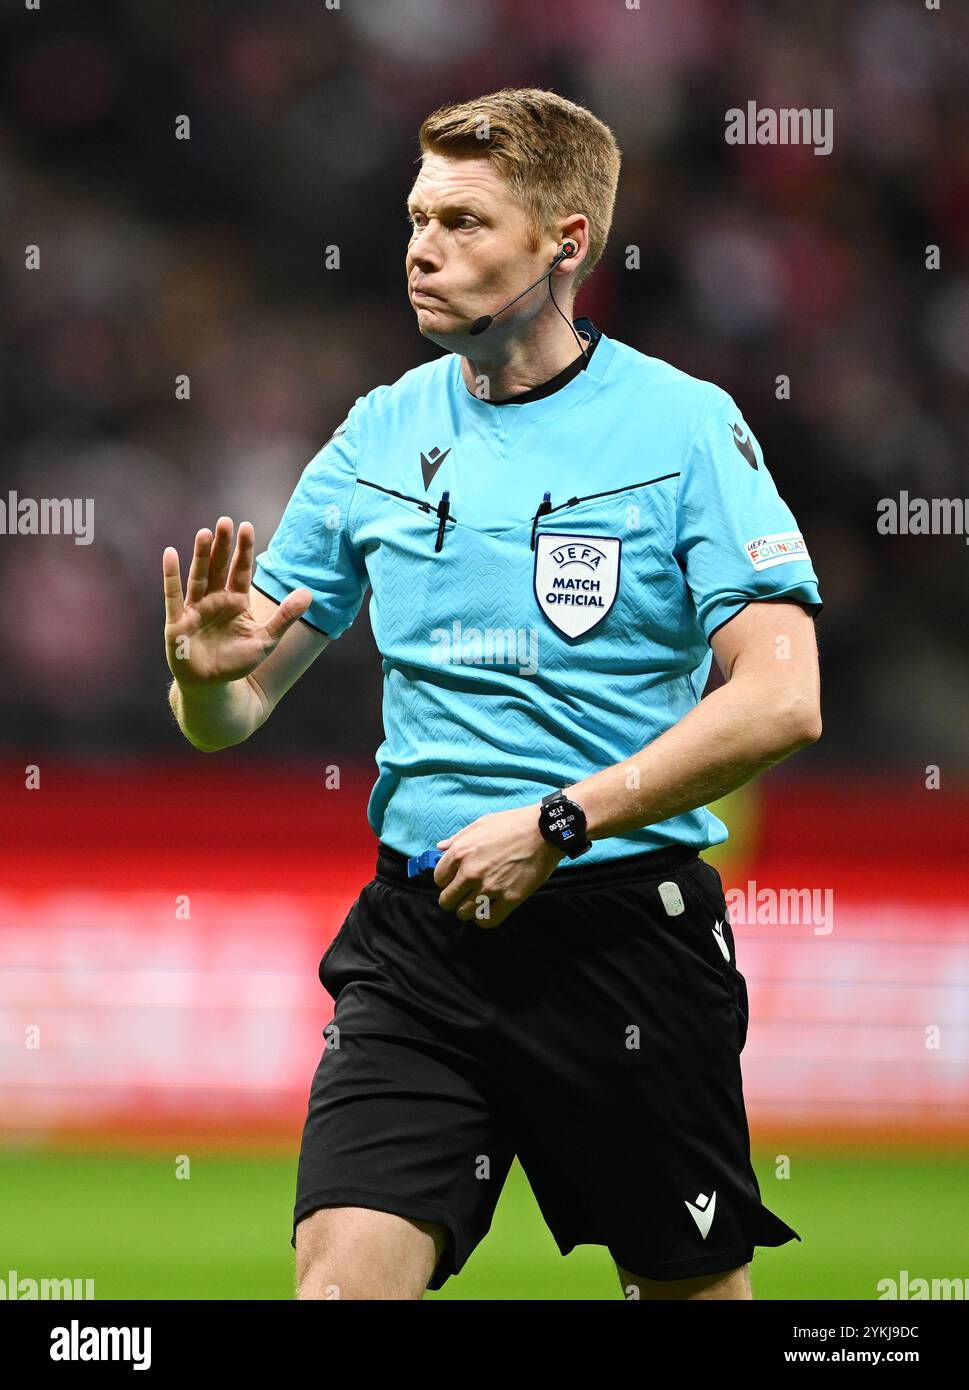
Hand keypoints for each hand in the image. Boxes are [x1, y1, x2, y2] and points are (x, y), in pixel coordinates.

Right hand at [163, 517, 311, 685]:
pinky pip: (173, 595)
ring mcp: (195, 609)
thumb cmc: (238, 662)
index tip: (246, 526)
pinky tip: (170, 553)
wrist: (213, 686)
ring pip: (199, 577)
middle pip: (219, 567)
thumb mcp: (266, 639)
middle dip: (222, 545)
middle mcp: (215, 600)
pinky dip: (171, 575)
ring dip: (201, 555)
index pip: (241, 570)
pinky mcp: (178, 621)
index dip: (243, 550)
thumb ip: (286, 616)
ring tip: (205, 532)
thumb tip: (309, 593)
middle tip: (225, 521)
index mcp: (236, 601)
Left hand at [433, 805, 564, 926]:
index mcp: (461, 852)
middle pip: (447, 900)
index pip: (439, 879)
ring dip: (468, 909)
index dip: (446, 880)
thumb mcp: (481, 824)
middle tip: (463, 894)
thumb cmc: (513, 823)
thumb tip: (439, 848)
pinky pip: (487, 921)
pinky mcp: (510, 899)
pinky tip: (489, 910)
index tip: (455, 879)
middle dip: (453, 899)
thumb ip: (458, 838)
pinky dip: (484, 920)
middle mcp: (471, 872)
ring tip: (477, 902)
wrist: (545, 831)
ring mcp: (490, 887)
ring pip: (464, 913)